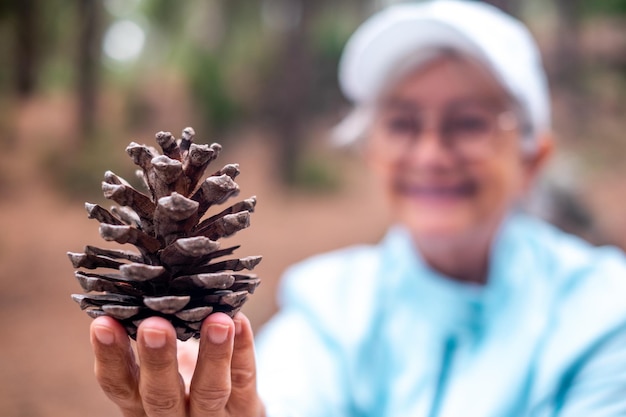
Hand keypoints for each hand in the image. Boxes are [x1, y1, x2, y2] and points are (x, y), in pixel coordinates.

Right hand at [89, 312, 264, 416]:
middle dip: (157, 361)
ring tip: (217, 320)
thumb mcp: (163, 361)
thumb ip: (153, 334)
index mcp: (141, 402)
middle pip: (161, 396)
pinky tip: (240, 322)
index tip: (103, 321)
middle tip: (154, 325)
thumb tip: (148, 280)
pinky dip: (243, 350)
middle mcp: (172, 416)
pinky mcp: (246, 410)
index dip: (110, 356)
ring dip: (213, 355)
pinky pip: (245, 380)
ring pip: (209, 392)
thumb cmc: (185, 377)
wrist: (229, 412)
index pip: (119, 384)